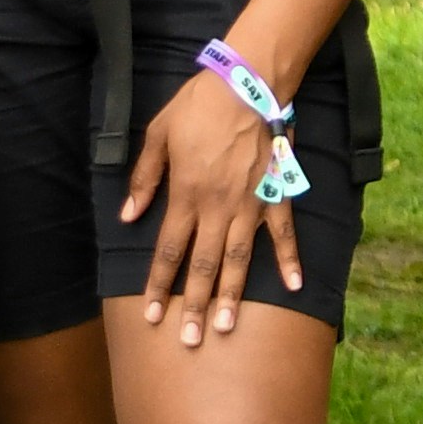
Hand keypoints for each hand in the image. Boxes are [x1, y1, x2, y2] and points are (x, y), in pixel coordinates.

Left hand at [120, 68, 302, 347]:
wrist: (247, 83)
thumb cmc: (198, 106)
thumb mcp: (157, 134)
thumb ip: (144, 178)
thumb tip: (129, 216)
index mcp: (186, 194)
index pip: (169, 250)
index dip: (158, 285)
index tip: (152, 315)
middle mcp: (218, 207)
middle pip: (203, 265)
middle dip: (194, 305)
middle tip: (190, 340)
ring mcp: (250, 204)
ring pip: (238, 259)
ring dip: (231, 295)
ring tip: (225, 327)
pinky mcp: (275, 194)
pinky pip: (284, 233)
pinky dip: (289, 260)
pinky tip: (293, 287)